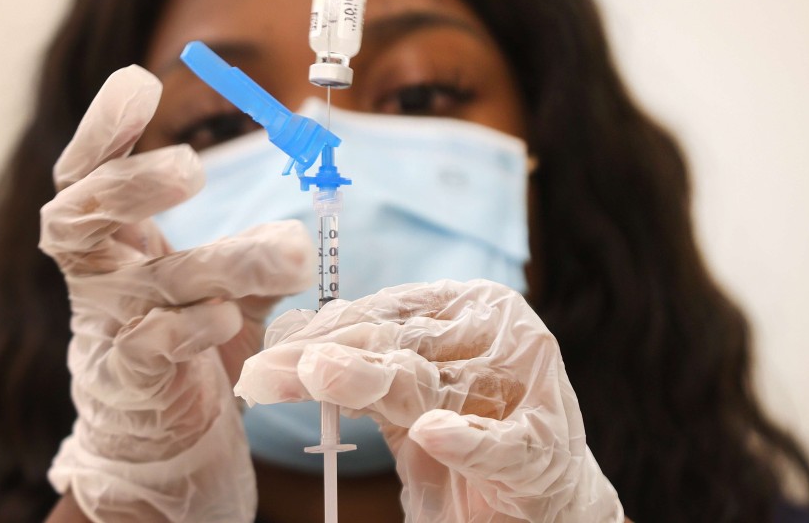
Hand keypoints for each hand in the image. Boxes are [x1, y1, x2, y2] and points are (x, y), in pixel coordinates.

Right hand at [39, 65, 314, 521]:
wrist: (156, 423)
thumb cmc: (185, 329)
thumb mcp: (220, 278)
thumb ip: (255, 250)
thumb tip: (300, 236)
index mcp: (110, 235)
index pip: (87, 173)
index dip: (103, 129)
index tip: (140, 83)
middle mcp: (96, 274)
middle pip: (80, 218)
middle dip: (131, 185)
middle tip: (192, 167)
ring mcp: (106, 327)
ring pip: (147, 284)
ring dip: (219, 264)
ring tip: (288, 253)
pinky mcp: (128, 380)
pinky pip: (149, 348)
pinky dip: (189, 330)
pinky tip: (226, 316)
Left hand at [235, 279, 623, 522]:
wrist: (538, 500)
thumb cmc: (465, 431)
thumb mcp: (406, 395)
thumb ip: (363, 362)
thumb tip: (288, 335)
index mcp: (466, 307)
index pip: (383, 311)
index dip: (322, 329)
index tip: (267, 353)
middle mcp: (497, 335)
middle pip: (395, 342)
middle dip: (324, 357)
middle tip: (265, 372)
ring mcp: (524, 389)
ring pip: (431, 384)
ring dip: (369, 380)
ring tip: (320, 375)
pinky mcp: (542, 451)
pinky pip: (499, 445)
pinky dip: (466, 441)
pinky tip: (432, 436)